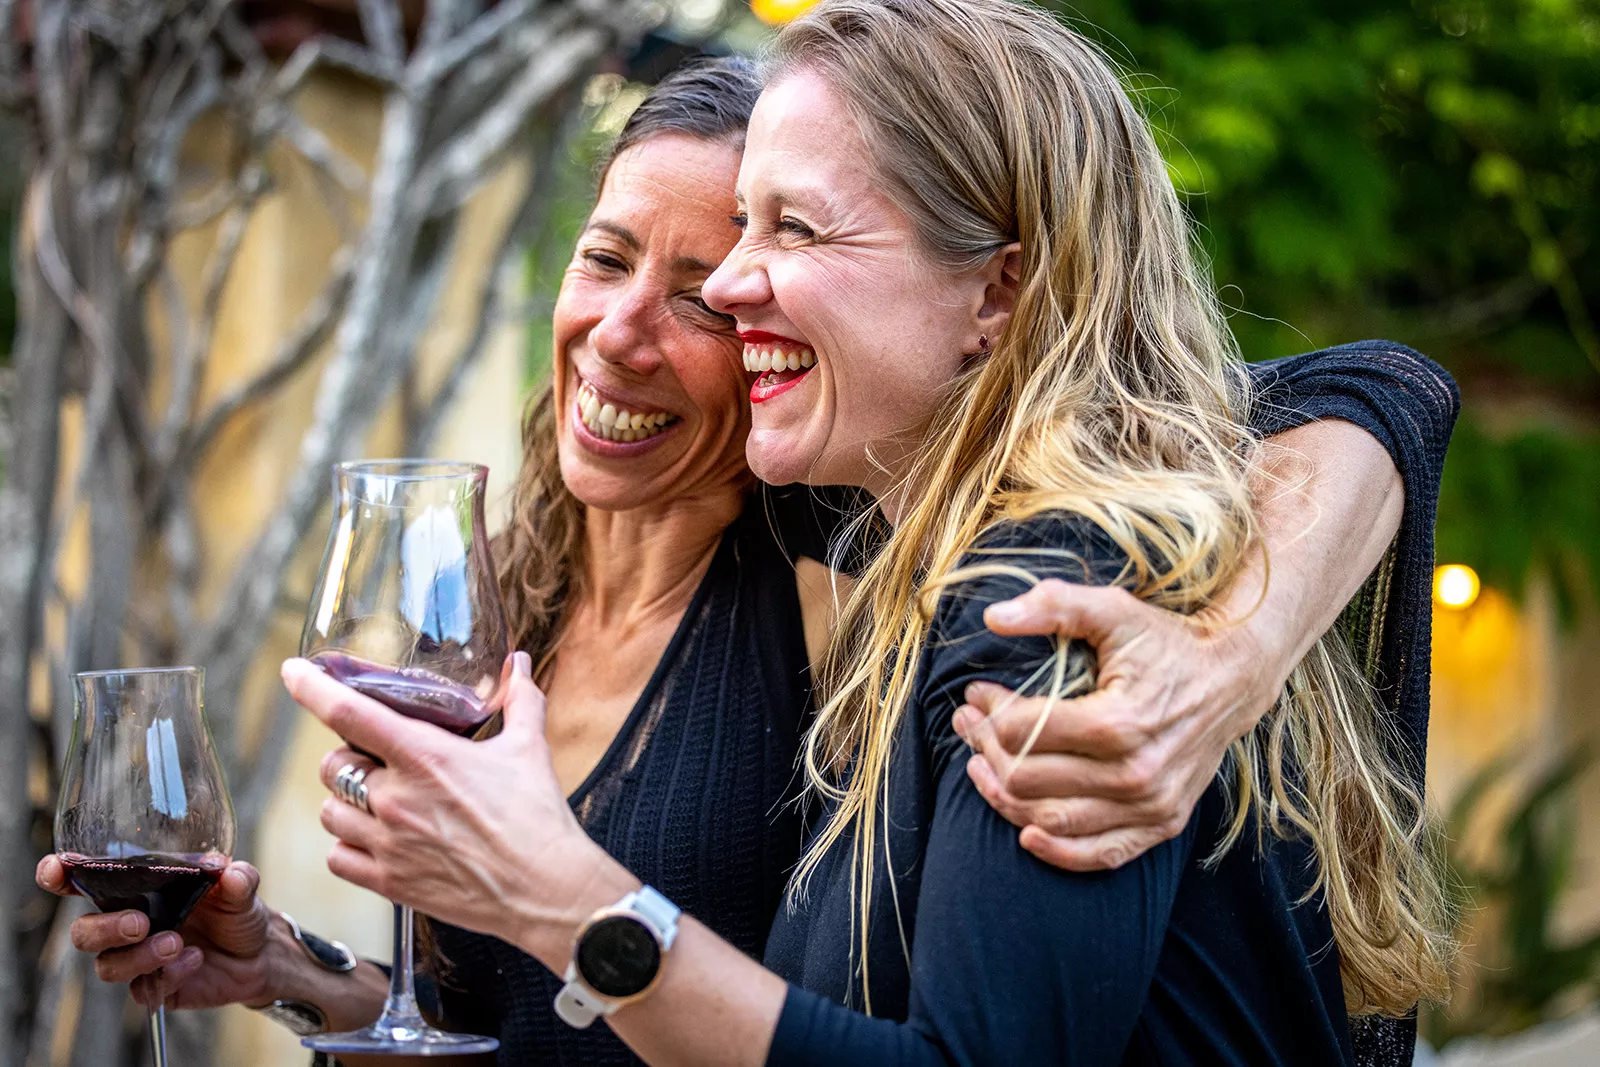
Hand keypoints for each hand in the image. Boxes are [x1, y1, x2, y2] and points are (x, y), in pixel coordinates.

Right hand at [35, 855, 275, 1009]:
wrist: (259, 953)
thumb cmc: (236, 911)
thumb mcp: (242, 887)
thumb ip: (237, 878)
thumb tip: (231, 874)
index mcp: (137, 891)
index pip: (86, 882)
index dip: (61, 876)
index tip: (56, 870)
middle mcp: (128, 924)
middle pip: (84, 932)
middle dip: (104, 929)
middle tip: (139, 924)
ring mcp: (137, 958)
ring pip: (108, 966)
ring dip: (138, 956)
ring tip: (176, 943)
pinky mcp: (153, 987)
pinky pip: (142, 989)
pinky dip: (168, 975)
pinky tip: (194, 959)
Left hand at [284, 651, 617, 964]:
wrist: (546, 890)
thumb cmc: (538, 817)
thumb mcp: (529, 747)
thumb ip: (520, 698)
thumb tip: (520, 663)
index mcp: (426, 756)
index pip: (349, 713)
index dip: (311, 688)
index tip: (292, 672)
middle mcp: (396, 798)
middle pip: (331, 766)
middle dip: (347, 758)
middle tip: (376, 761)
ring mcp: (388, 844)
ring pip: (329, 813)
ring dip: (344, 803)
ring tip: (375, 801)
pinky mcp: (390, 883)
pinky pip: (338, 858)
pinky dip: (348, 847)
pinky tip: (373, 840)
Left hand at [953, 580, 1284, 871]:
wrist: (1233, 680)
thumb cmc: (1165, 643)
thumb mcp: (1114, 610)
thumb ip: (1055, 604)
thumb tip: (993, 617)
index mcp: (1120, 722)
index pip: (1024, 731)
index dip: (988, 713)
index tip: (976, 693)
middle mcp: (1136, 773)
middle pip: (1028, 778)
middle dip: (985, 749)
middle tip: (967, 724)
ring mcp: (1151, 805)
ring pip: (1051, 819)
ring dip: (1003, 796)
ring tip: (978, 765)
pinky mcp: (1162, 824)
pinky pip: (1099, 854)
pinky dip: (1058, 851)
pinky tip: (1025, 832)